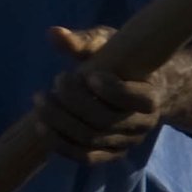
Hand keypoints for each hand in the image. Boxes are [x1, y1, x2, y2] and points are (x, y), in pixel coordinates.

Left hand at [38, 26, 166, 160]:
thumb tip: (54, 34)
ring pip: (92, 139)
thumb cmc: (120, 62)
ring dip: (60, 121)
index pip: (137, 100)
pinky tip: (41, 126)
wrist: (133, 89)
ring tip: (41, 99)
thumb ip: (84, 41)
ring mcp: (126, 143)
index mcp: (151, 97)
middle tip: (57, 79)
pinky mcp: (110, 154)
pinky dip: (61, 143)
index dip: (113, 90)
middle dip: (75, 101)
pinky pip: (85, 157)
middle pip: (106, 120)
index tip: (88, 74)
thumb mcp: (108, 45)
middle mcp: (142, 125)